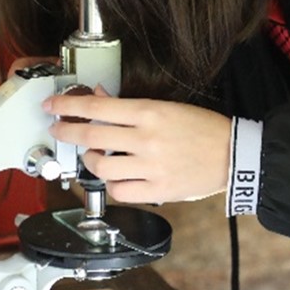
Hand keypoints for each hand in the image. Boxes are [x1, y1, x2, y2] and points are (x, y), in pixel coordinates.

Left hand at [43, 92, 232, 206]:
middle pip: (90, 136)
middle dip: (66, 131)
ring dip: (91, 160)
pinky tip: (117, 177)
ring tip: (96, 156)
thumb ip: (131, 107)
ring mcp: (152, 168)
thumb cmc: (205, 130)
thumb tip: (98, 97)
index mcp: (150, 114)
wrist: (236, 156)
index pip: (97, 107)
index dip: (67, 105)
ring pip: (101, 167)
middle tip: (58, 129)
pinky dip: (112, 185)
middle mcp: (147, 140)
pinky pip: (120, 191)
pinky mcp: (159, 191)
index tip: (52, 105)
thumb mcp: (168, 108)